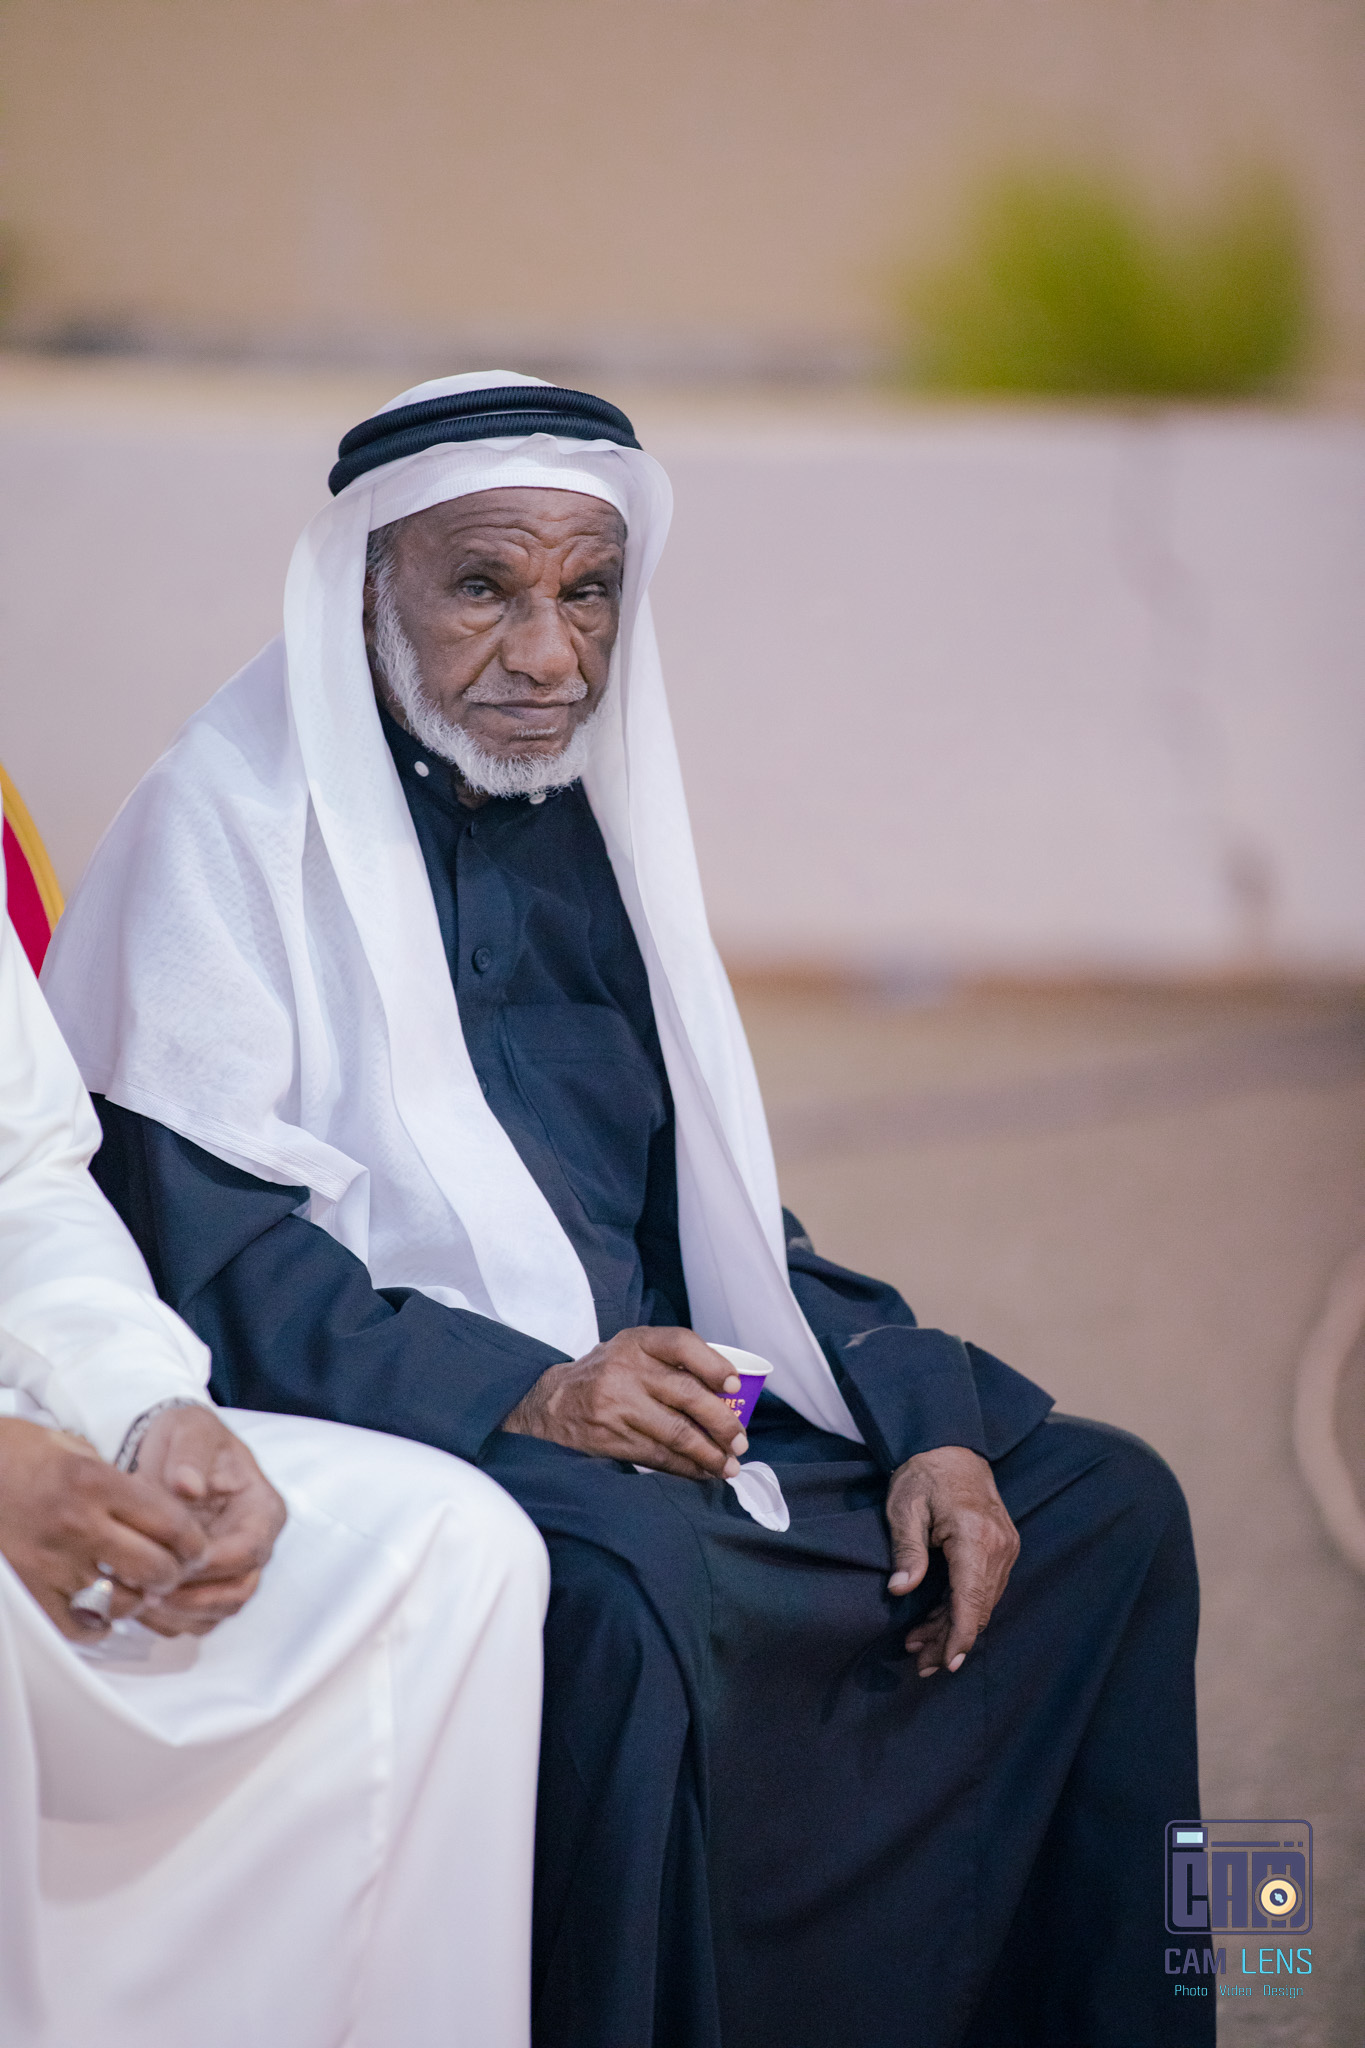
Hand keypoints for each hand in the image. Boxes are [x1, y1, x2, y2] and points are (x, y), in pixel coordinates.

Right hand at [0, 1417, 209, 1641]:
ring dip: (136, 1600)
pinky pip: (78, 1624)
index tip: (198, 1548)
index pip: (170, 1522)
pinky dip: (97, 1623)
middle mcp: (77, 1524)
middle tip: (172, 1571)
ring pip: (121, 1601)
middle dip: (173, 1573)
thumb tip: (156, 1513)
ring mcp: (51, 1562)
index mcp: (95, 1482)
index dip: (194, 1541)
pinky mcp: (28, 1590)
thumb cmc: (16, 1454)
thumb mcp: (75, 1448)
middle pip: (154, 1567)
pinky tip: (101, 1610)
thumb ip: (118, 1481)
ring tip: (137, 1590)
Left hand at [131, 1406, 286, 1635]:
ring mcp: (232, 1569)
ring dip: (180, 1614)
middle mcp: (255, 1544)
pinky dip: (170, 1619)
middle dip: (193, 1598)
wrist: (165, 1451)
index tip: (171, 1562)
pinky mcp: (208, 1586)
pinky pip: (197, 1619)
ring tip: (138, 1598)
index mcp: (263, 1509)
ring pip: (218, 1612)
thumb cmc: (185, 1438)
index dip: (212, 1564)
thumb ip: (189, 1455)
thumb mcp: (189, 1430)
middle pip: (239, 1591)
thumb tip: (188, 1486)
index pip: (250, 1551)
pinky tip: (138, 1603)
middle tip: (147, 1591)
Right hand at [502, 1327, 749, 1480]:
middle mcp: (626, 1370)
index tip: (735, 1386)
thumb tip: (727, 1393)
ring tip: (728, 1466)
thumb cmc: (604, 1376)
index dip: (714, 1365)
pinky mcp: (612, 1438)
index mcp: (635, 1342)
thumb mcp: (630, 1352)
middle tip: (740, 1442)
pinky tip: (702, 1472)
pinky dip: (686, 1468)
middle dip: (723, 1423)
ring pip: (678, 1433)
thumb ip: (669, 1363)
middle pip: (688, 1395)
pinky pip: (659, 1456)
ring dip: (710, 1454)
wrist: (548, 1404)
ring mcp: (618, 1405)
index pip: (682, 1344)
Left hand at [886, 1446, 1019, 1676]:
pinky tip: (937, 1620)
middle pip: (979, 1607)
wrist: (951, 1446)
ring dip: (954, 1626)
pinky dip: (963, 1606)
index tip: (946, 1663)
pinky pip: (985, 1587)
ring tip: (920, 1646)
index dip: (959, 1636)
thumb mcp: (904, 1507)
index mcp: (975, 1536)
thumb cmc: (923, 1474)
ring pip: (983, 1602)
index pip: (971, 1599)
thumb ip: (906, 1548)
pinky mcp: (1002, 1546)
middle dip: (951, 1639)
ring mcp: (1005, 1546)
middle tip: (921, 1663)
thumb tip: (900, 1589)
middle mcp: (999, 1545)